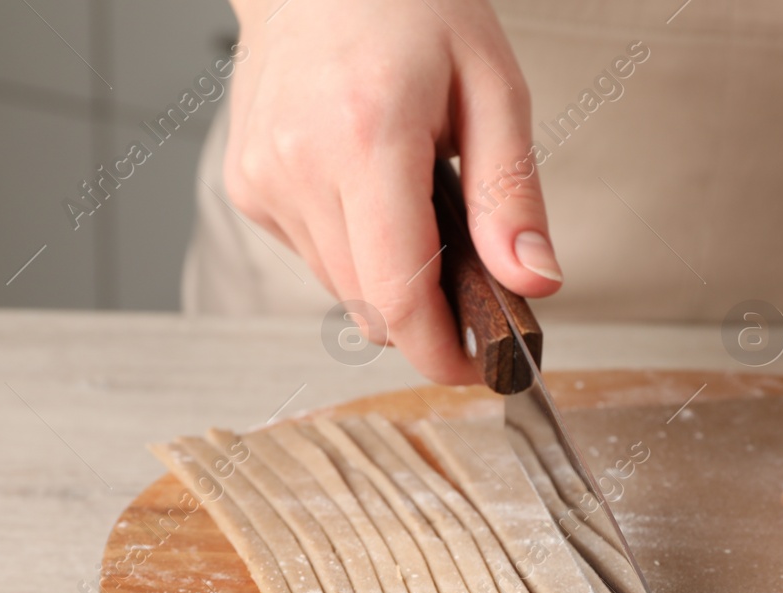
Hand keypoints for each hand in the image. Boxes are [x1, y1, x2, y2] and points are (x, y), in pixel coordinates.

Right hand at [224, 0, 561, 382]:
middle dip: (426, 315)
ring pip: (342, 288)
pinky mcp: (248, 188)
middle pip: (370, 306)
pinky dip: (354, 245)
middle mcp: (300, 167)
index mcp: (366, 138)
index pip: (398, 296)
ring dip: (390, 277)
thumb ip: (512, 196)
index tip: (476, 366)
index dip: (441, 352)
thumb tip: (535, 284)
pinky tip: (370, 189)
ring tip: (418, 207)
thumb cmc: (409, 6)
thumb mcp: (493, 88)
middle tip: (471, 280)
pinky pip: (315, 255)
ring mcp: (263, 181)